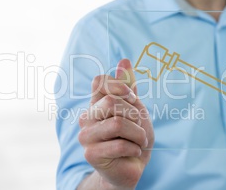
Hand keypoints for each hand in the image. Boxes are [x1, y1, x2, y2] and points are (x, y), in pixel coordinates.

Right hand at [78, 59, 153, 189]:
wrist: (134, 165)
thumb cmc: (134, 136)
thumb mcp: (135, 108)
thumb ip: (128, 86)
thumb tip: (124, 60)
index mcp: (95, 104)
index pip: (100, 81)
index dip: (121, 87)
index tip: (132, 100)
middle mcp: (86, 117)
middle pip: (110, 102)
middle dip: (133, 115)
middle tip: (138, 127)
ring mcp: (86, 136)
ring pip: (117, 124)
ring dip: (138, 134)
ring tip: (139, 141)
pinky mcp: (91, 154)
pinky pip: (120, 145)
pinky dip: (135, 149)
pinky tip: (133, 152)